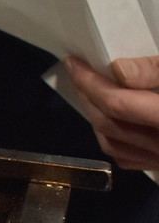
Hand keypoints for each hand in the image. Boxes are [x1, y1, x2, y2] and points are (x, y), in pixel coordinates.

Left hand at [65, 55, 158, 171]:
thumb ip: (158, 70)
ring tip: (91, 93)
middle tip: (78, 74)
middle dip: (88, 97)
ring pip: (114, 145)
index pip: (117, 103)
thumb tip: (118, 69)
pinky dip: (113, 137)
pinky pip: (129, 158)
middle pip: (109, 124)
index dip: (90, 82)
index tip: (73, 63)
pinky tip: (112, 119)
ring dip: (96, 119)